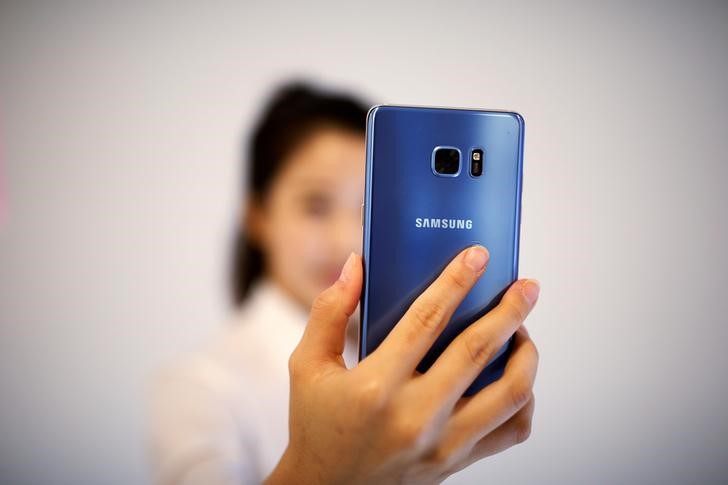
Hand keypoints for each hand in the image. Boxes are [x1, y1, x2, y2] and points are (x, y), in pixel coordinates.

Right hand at [265, 245, 539, 484]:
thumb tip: (356, 264)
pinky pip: (511, 430)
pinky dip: (524, 399)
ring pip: (510, 393)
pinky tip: (514, 376)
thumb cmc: (314, 422)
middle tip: (526, 286)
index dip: (455, 282)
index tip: (478, 256)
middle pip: (477, 352)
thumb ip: (329, 310)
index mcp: (375, 387)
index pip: (425, 322)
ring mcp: (442, 444)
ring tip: (522, 330)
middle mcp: (415, 417)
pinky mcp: (457, 461)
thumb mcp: (307, 364)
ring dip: (526, 354)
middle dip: (509, 311)